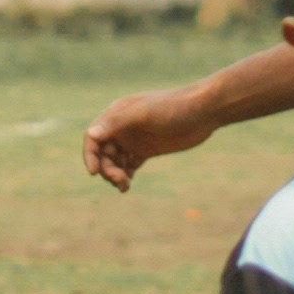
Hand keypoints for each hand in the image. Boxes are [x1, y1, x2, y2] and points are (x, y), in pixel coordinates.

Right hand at [82, 88, 208, 192]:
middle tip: (120, 180)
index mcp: (117, 115)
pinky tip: (127, 185)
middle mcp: (122, 127)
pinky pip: (129, 165)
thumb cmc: (173, 107)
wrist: (202, 112)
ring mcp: (134, 139)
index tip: (94, 173)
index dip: (90, 155)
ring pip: (115, 161)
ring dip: (115, 174)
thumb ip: (118, 123)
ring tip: (125, 186)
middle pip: (103, 153)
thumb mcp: (145, 114)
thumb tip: (92, 134)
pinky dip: (126, 175)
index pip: (94, 137)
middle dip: (107, 168)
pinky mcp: (147, 150)